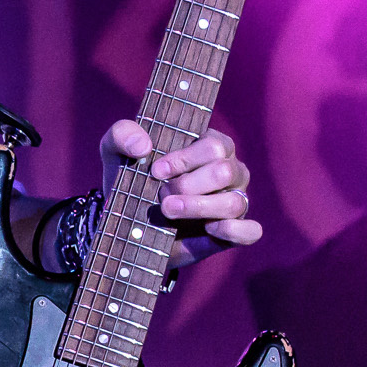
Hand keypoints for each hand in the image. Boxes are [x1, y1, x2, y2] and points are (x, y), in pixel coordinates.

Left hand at [103, 119, 259, 256]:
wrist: (125, 221)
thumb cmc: (129, 177)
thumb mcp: (115, 151)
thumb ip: (122, 134)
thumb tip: (143, 145)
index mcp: (210, 145)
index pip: (215, 146)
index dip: (186, 159)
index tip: (156, 172)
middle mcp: (229, 171)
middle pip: (226, 172)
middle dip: (188, 185)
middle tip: (161, 195)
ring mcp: (234, 201)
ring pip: (236, 202)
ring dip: (199, 207)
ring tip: (168, 210)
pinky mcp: (232, 232)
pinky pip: (251, 231)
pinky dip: (234, 230)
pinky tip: (209, 229)